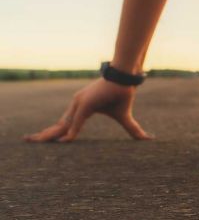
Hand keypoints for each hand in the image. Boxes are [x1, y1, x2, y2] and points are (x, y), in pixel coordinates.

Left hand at [24, 78, 152, 142]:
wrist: (125, 77)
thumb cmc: (123, 93)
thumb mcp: (124, 117)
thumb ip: (131, 129)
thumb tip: (147, 139)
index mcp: (82, 108)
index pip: (66, 123)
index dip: (56, 132)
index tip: (45, 140)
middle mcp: (77, 105)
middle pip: (59, 124)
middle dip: (44, 134)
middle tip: (29, 141)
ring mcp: (80, 104)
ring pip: (62, 124)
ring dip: (49, 135)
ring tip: (35, 142)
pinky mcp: (86, 103)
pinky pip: (77, 122)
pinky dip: (71, 132)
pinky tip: (65, 142)